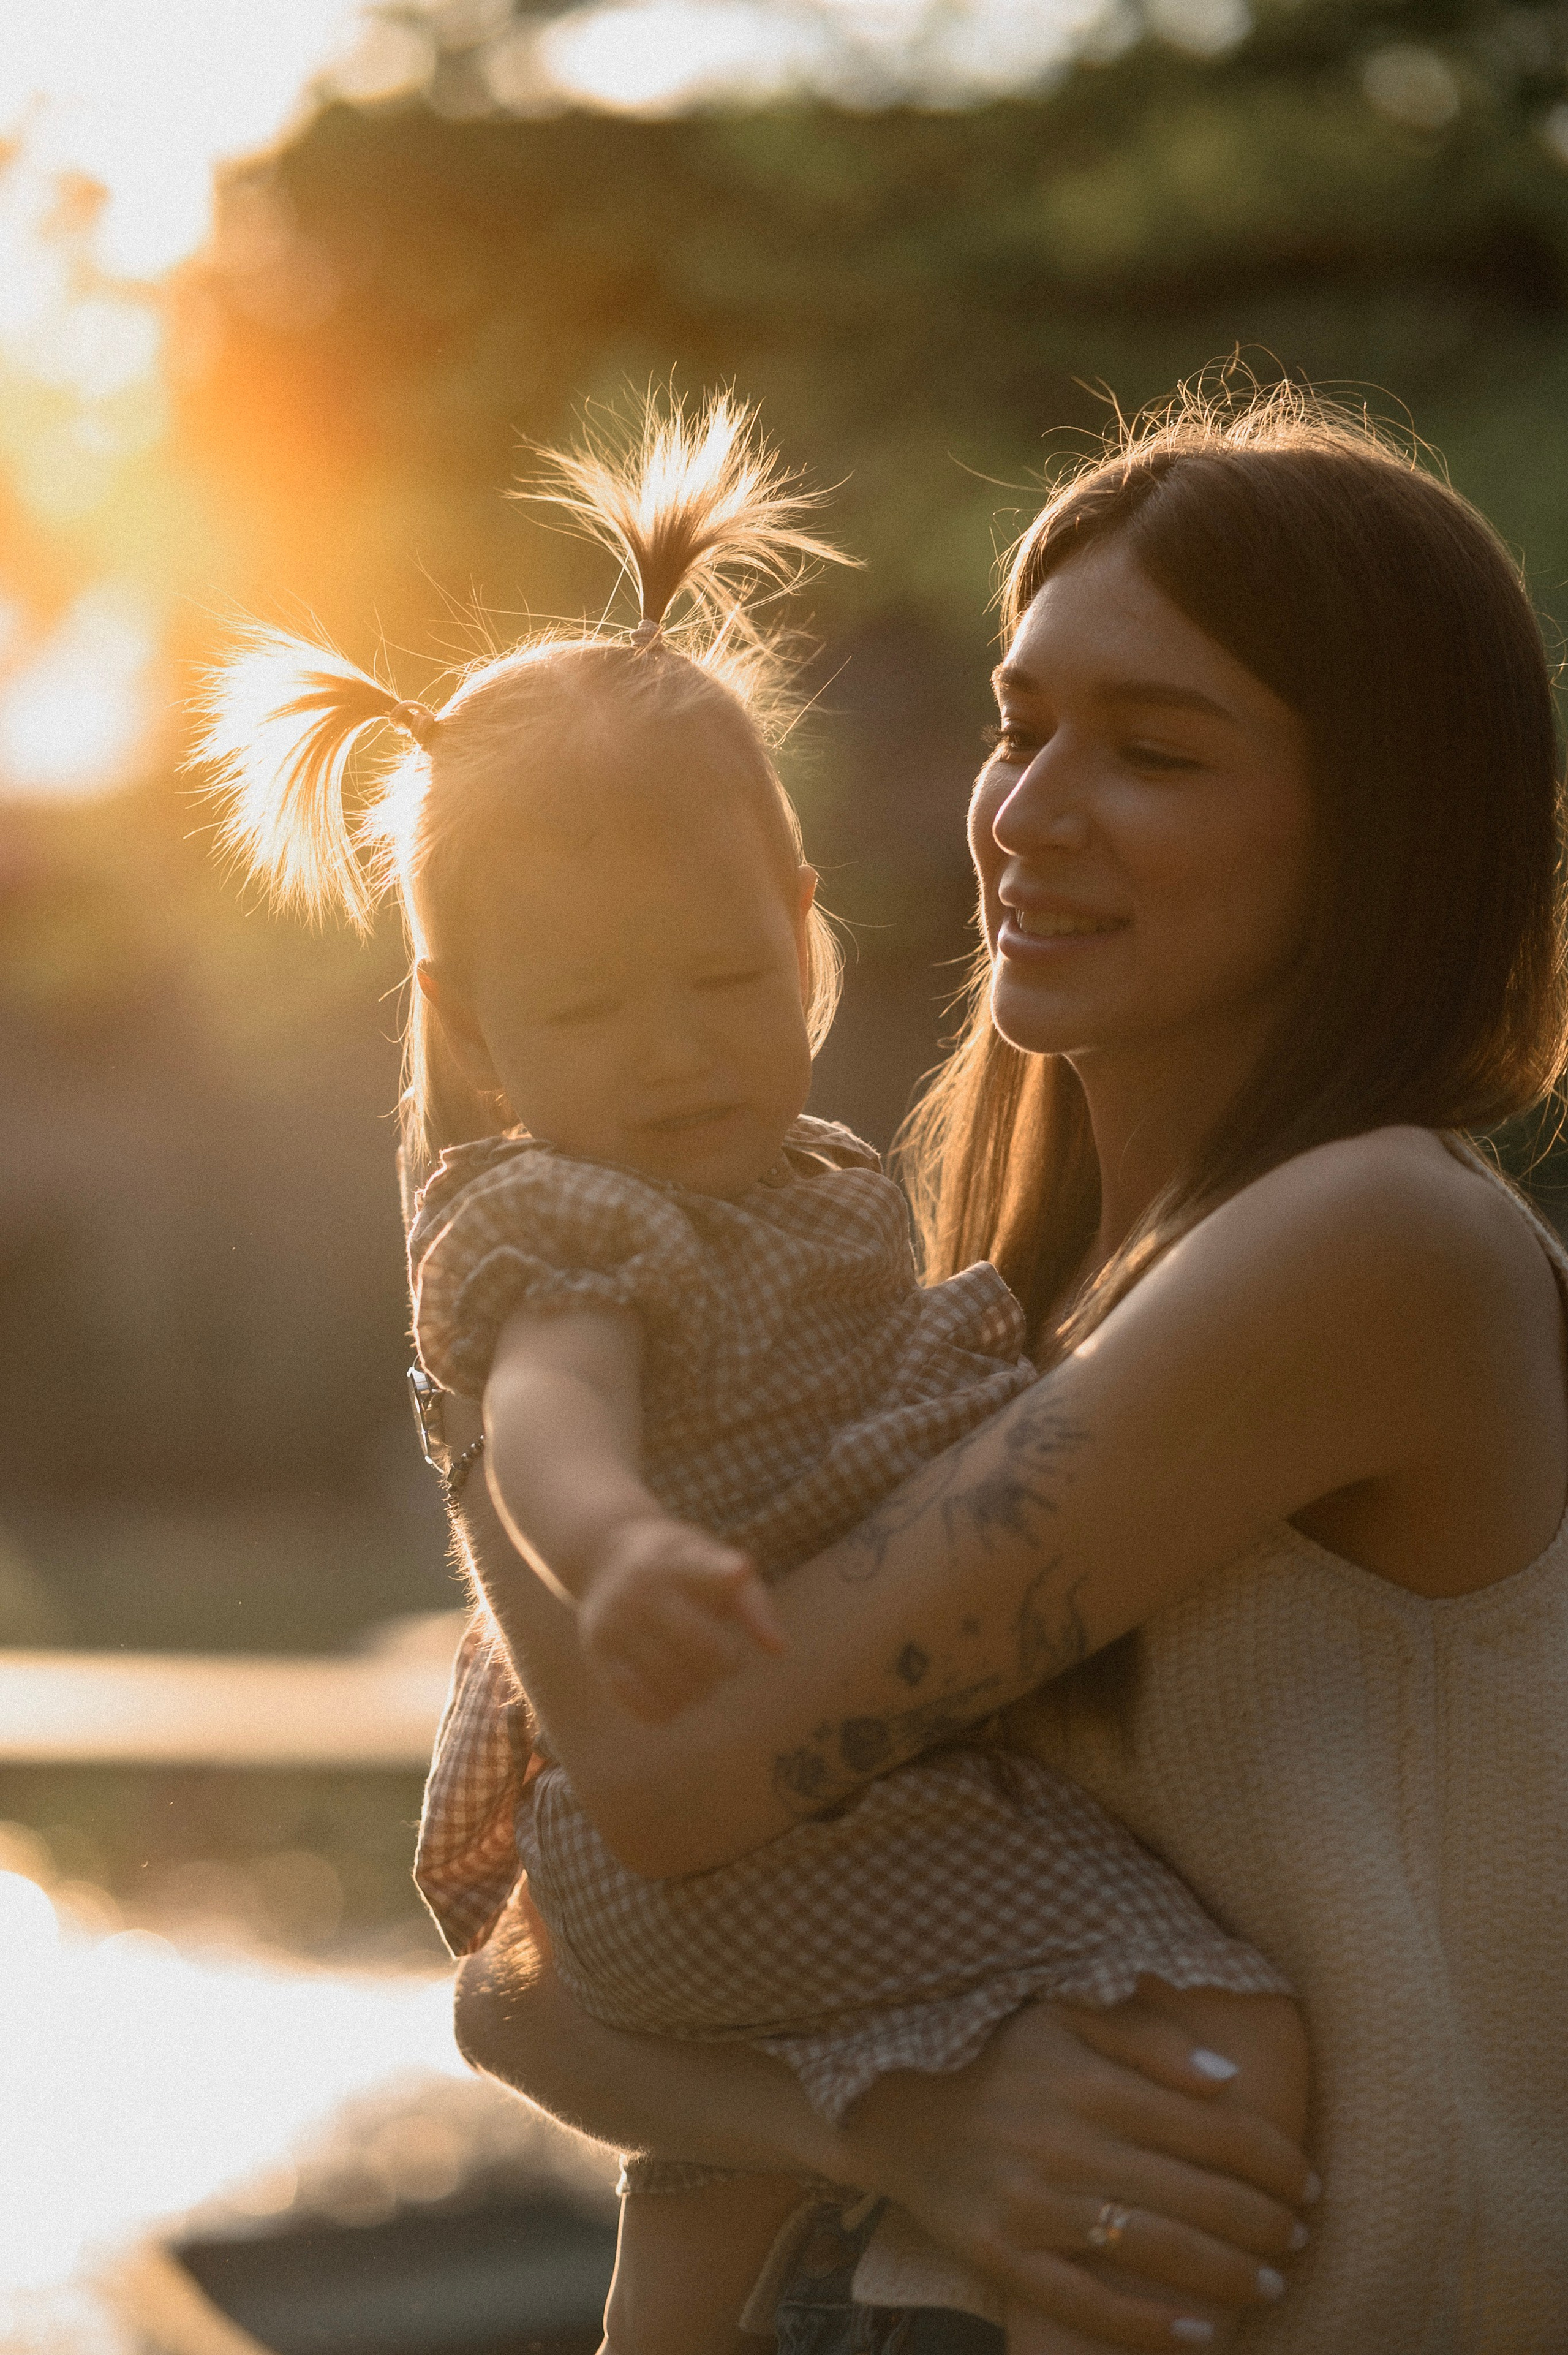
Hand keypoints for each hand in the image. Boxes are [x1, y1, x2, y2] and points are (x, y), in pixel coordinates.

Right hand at [579, 1516, 785, 1721]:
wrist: (604, 1554)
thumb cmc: (679, 1567)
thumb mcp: (713, 1563)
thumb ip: (751, 1603)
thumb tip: (779, 1649)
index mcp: (675, 1561)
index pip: (701, 1568)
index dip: (724, 1574)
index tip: (738, 1572)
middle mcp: (641, 1590)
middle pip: (698, 1643)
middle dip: (726, 1664)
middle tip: (728, 1663)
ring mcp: (616, 1622)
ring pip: (669, 1680)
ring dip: (698, 1692)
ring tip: (702, 1683)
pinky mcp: (598, 1653)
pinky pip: (635, 1700)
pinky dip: (664, 1710)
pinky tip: (674, 1699)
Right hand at [834, 1995, 1315, 2351]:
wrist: (896, 2107)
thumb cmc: (998, 2058)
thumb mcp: (1064, 2016)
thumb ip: (1146, 2034)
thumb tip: (1224, 2078)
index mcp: (1088, 2080)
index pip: (1211, 2128)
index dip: (1272, 2160)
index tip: (1306, 2181)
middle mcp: (1065, 2143)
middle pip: (1196, 2195)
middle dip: (1264, 2223)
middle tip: (1299, 2237)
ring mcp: (1032, 2206)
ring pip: (1155, 2251)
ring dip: (1229, 2274)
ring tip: (1271, 2282)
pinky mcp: (1003, 2257)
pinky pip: (1087, 2303)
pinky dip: (1150, 2326)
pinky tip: (1203, 2333)